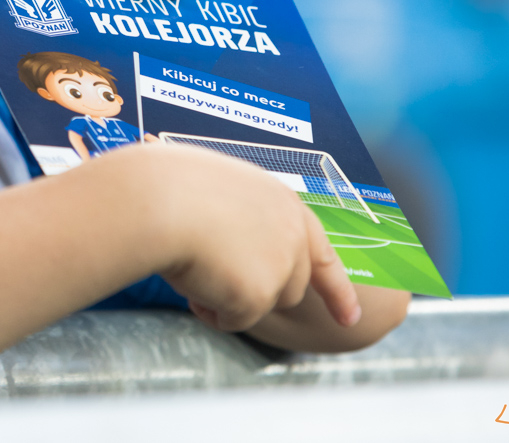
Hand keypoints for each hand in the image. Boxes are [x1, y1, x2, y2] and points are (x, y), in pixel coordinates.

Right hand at [146, 142, 358, 333]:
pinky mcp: (260, 294)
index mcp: (284, 204)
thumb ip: (242, 220)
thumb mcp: (220, 192)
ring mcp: (281, 265)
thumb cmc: (172, 187)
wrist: (159, 201)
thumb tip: (231, 245)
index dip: (336, 291)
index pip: (321, 254)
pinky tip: (190, 280)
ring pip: (261, 306)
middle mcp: (293, 234)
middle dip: (255, 291)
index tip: (349, 318)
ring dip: (229, 298)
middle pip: (289, 288)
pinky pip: (233, 320)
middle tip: (211, 275)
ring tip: (194, 266)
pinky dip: (210, 310)